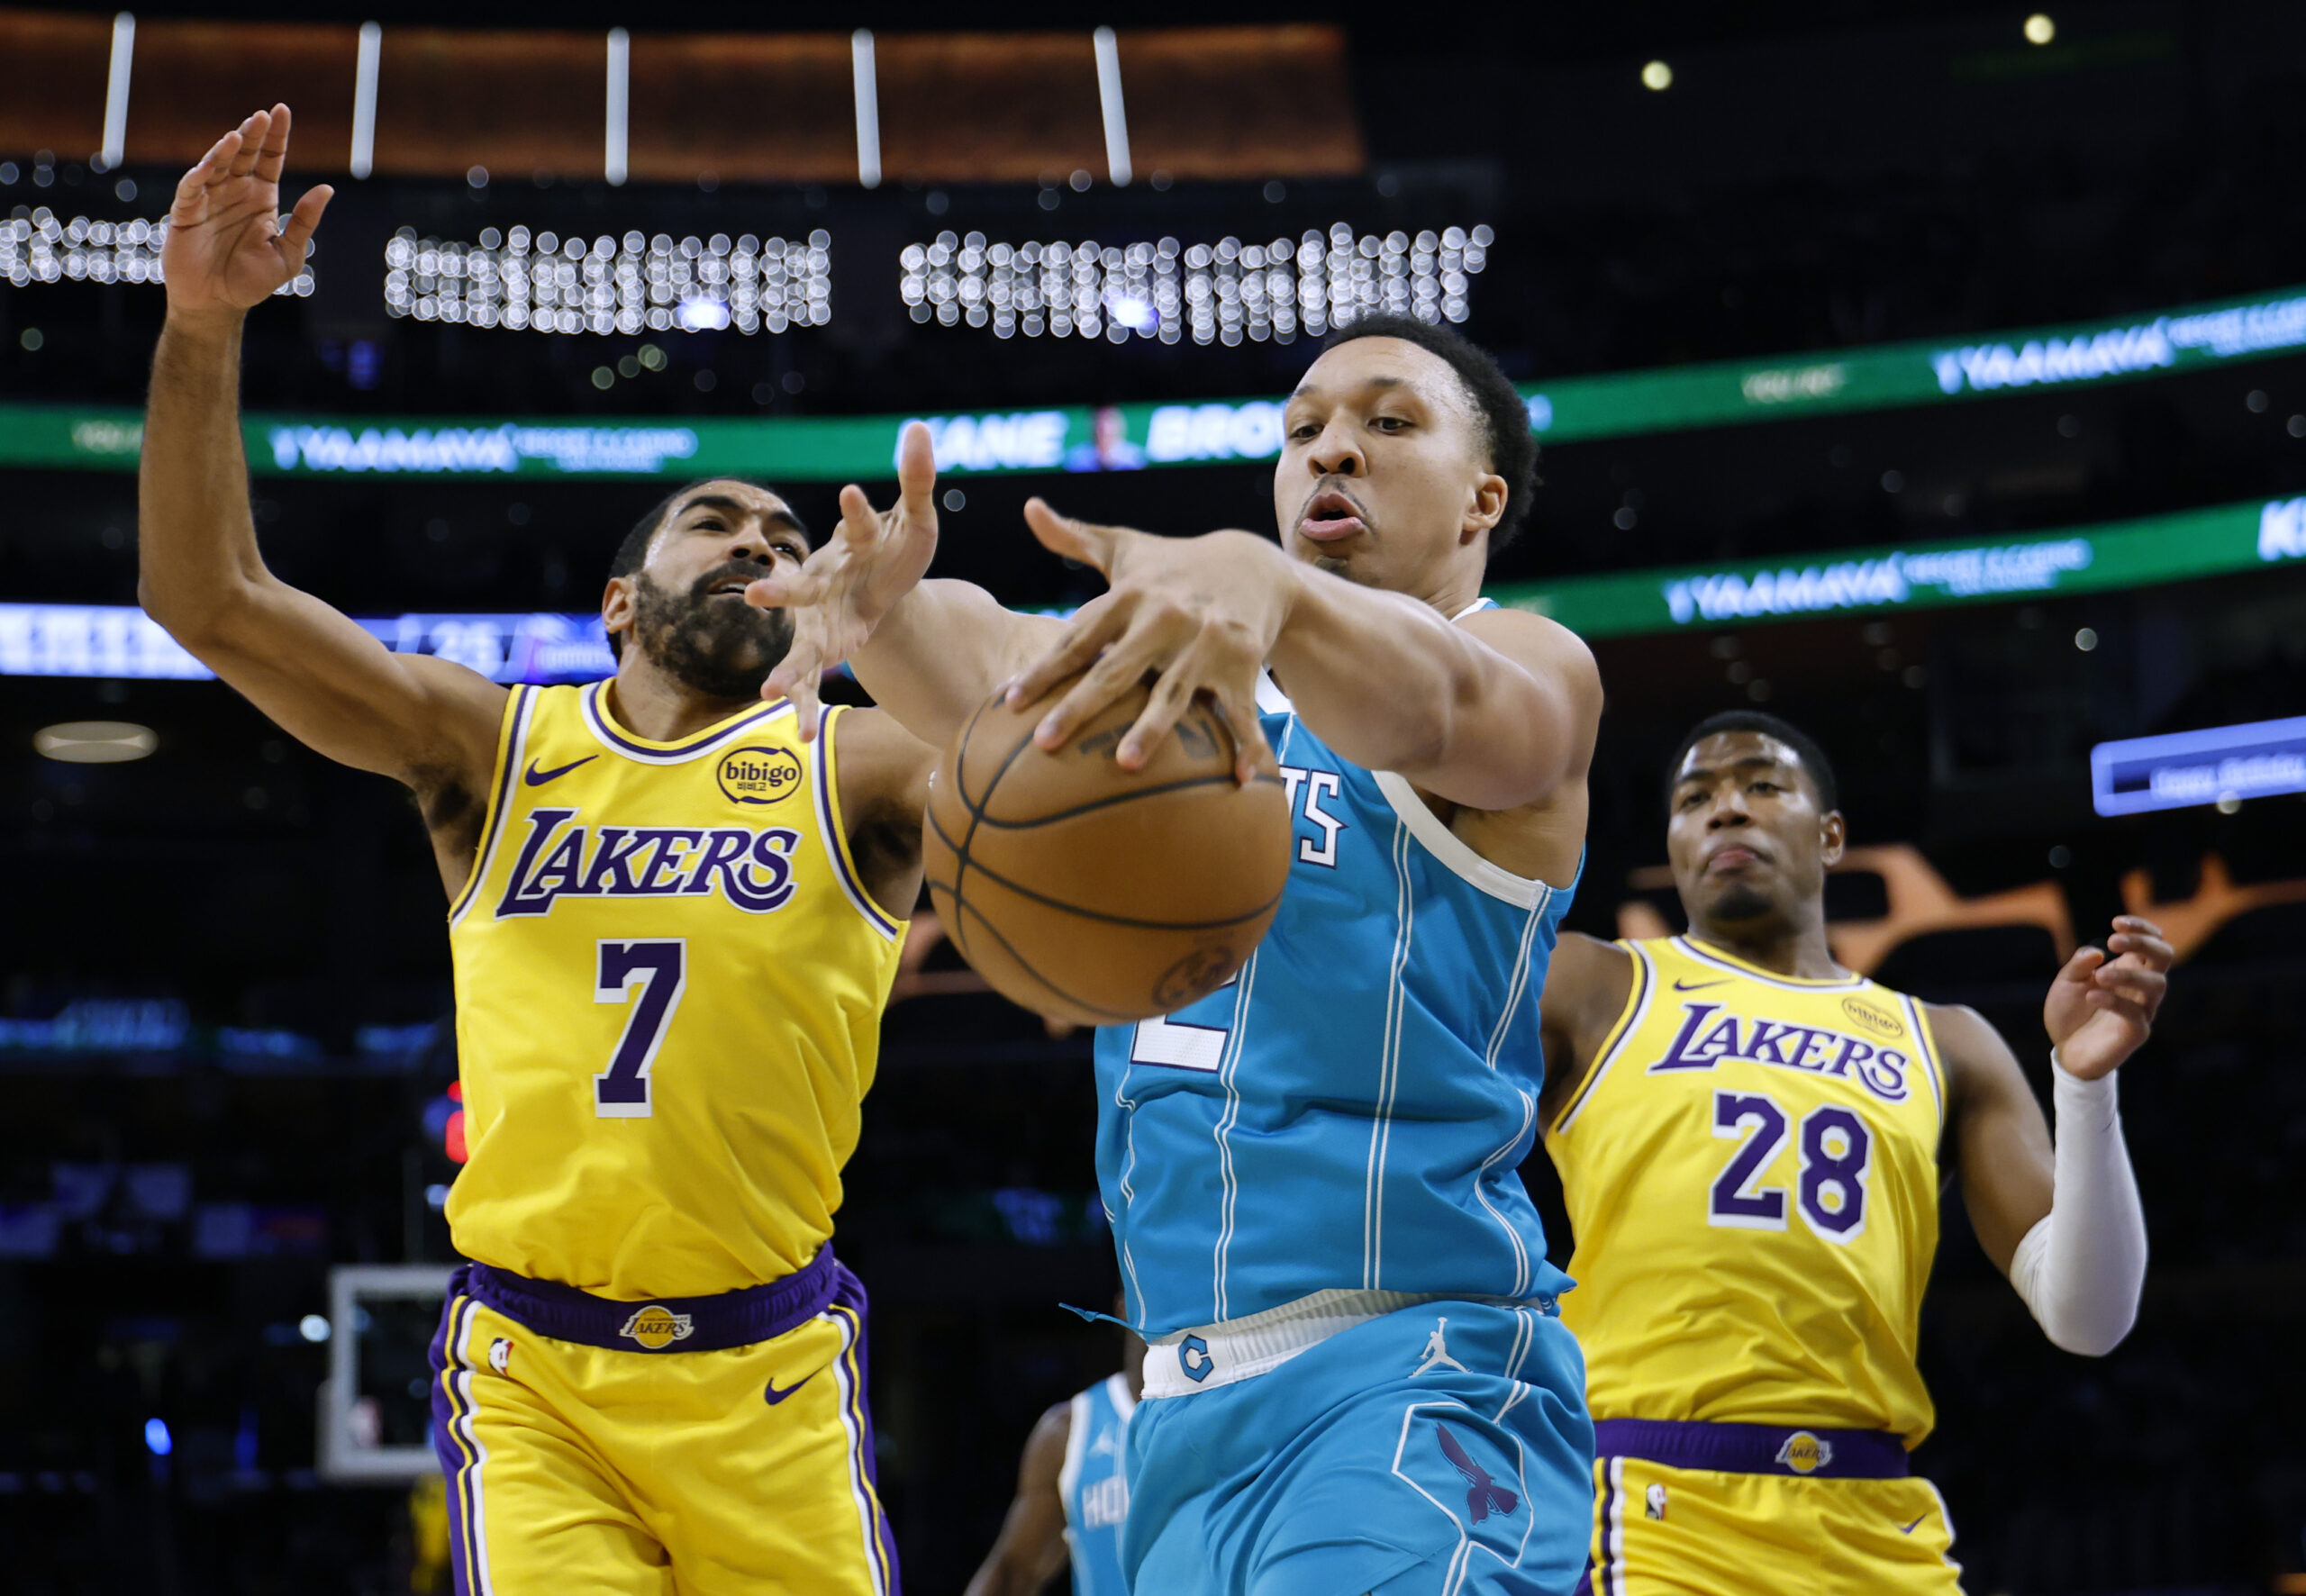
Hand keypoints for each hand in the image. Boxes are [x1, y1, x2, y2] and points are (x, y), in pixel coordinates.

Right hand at [163, 105, 332, 325]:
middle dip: (253, 134)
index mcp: (261, 197)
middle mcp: (235, 191)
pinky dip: (200, 176)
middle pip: (244, 154)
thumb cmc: (252, 280)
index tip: (282, 111)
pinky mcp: (186, 213)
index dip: (276, 136)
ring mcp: (209, 199)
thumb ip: (304, 221)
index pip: (269, 158)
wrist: (218, 303)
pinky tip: (211, 164)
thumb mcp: (288, 253)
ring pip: (217, 165)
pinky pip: (192, 189)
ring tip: (239, 134)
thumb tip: (327, 189)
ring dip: (227, 150)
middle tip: (263, 116)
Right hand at [745, 420, 939, 736]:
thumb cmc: (894, 547)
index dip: (857, 512)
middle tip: (761, 596)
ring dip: (785, 671)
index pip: (856, 526)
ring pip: (797, 648)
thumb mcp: (916, 518)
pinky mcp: (824, 650)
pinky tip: (803, 739)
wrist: (880, 582)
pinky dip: (807, 710)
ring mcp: (818, 622)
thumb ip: (917, 478)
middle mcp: (822, 584)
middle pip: (799, 590)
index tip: (856, 494)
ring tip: (767, 695)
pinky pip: (813, 685)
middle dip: (780, 595)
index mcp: (850, 547)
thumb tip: (917, 427)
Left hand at [1001, 501, 1285, 781]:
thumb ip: (1074, 536)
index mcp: (1129, 593)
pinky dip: (1246, 742)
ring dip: (1151, 729)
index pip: (1076, 638)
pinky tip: (1242, 779)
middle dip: (1079, 706)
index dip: (1043, 670)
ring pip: (1172, 693)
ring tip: (1126, 764)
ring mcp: (1205, 641)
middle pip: (1114, 669)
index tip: (1010, 701)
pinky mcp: (1243, 661)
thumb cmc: (1174, 565)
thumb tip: (1029, 507)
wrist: (1255, 565)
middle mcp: (1164, 616)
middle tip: (1045, 742)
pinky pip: (1239, 709)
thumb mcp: (1126, 548)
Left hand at [2044, 915, 2172, 1079]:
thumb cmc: (2070, 1012)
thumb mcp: (2066, 982)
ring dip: (2128, 974)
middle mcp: (2142, 987)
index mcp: (2130, 969)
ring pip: (2156, 984)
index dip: (2141, 928)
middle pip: (2165, 956)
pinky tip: (2092, 996)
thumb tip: (2096, 952)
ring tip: (2100, 976)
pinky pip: (2136, 1014)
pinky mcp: (2136, 1033)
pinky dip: (2115, 1002)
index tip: (2116, 923)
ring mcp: (2143, 1009)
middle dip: (2144, 943)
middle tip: (2113, 941)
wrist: (2065, 1051)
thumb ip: (2079, 965)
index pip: (2152, 942)